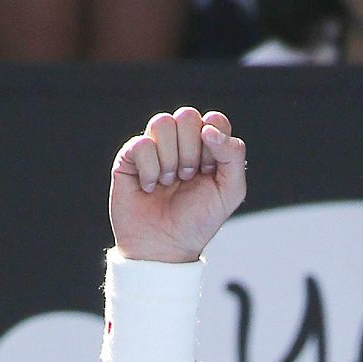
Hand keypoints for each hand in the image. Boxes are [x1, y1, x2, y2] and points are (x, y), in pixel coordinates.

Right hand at [109, 107, 246, 263]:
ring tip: (170, 182)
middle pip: (187, 116)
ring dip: (170, 159)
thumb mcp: (230, 191)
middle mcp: (181, 143)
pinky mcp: (129, 156)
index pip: (214, 119)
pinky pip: (141, 143)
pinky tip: (150, 187)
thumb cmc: (198, 220)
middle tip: (188, 177)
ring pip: (162, 122)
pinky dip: (150, 170)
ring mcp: (155, 148)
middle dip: (191, 151)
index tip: (211, 169)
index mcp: (208, 147)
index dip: (214, 141)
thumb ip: (233, 155)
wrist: (165, 245)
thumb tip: (210, 128)